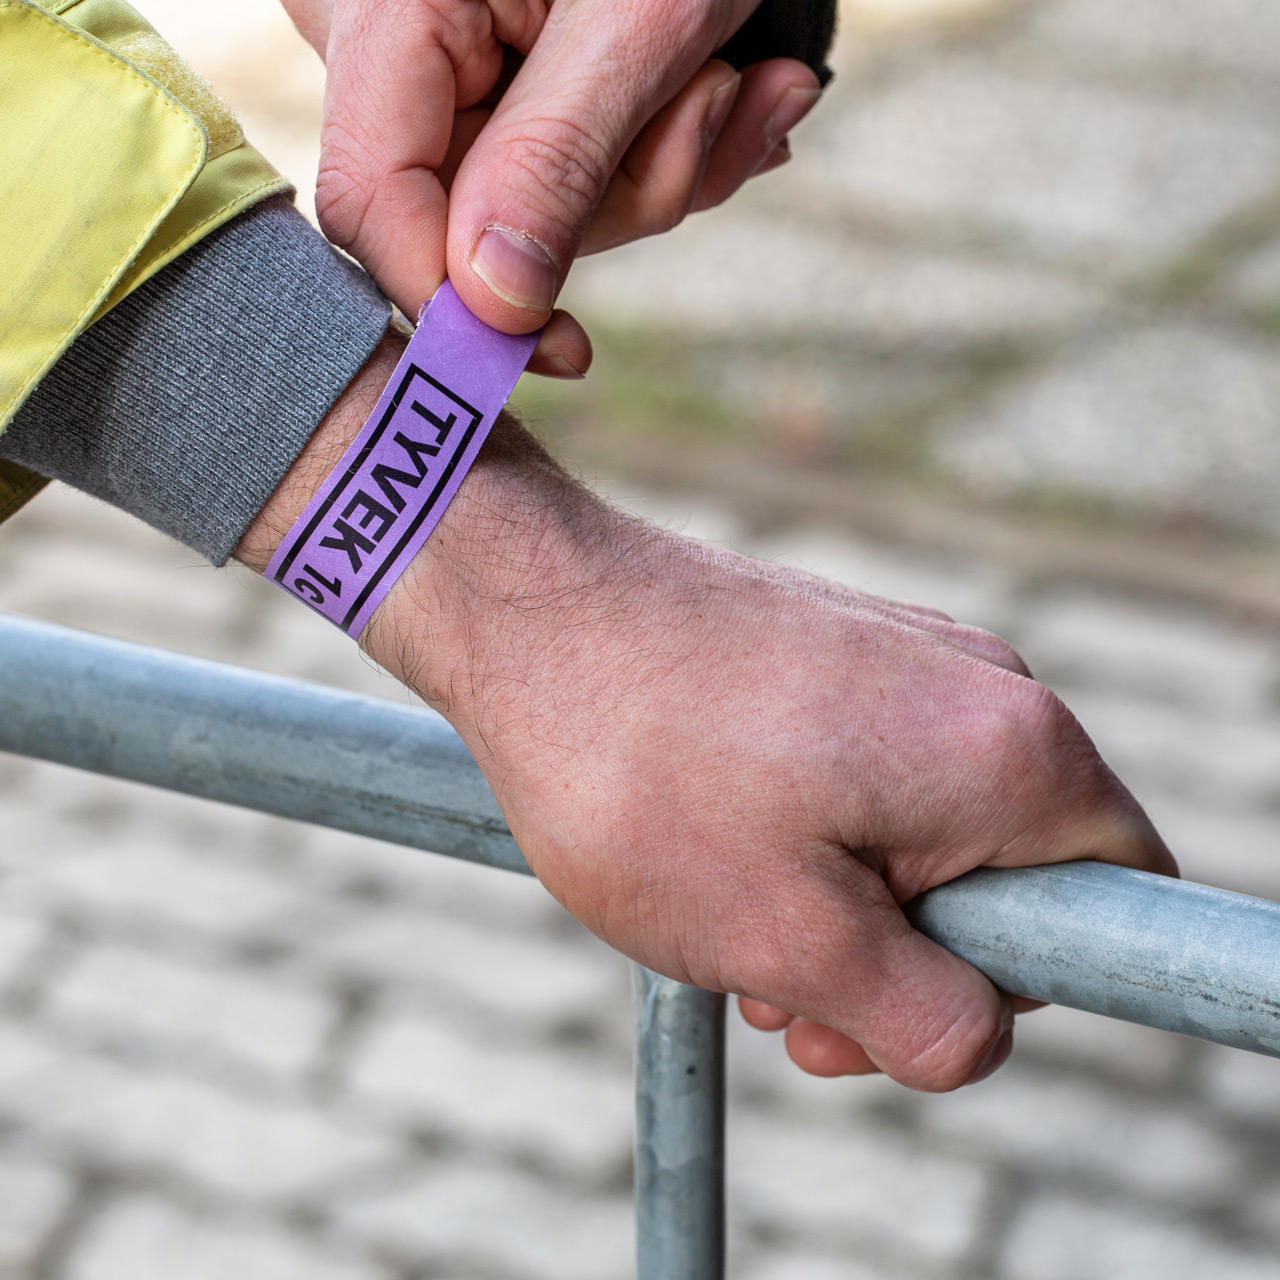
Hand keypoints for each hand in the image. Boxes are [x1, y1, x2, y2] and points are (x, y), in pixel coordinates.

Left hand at [237, 340, 1175, 1089]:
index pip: (1116, 899)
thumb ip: (924, 1016)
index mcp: (1010, 752)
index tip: (887, 993)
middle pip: (1011, 881)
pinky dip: (812, 848)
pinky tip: (714, 858)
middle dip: (904, 962)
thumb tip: (980, 1034)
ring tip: (722, 921)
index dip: (1019, 982)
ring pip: (926, 842)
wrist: (530, 611)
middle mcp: (984, 691)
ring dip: (842, 913)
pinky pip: (871, 786)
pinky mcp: (844, 660)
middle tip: (782, 991)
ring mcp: (910, 665)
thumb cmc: (640, 771)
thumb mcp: (786, 938)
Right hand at [279, 0, 821, 377]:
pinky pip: (569, 184)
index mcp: (388, 10)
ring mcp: (450, 80)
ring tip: (731, 81)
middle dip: (615, 198)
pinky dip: (662, 152)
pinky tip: (725, 86)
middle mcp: (393, 51)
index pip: (372, 201)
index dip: (459, 298)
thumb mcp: (637, 19)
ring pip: (533, 219)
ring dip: (662, 169)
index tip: (561, 352)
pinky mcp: (507, 102)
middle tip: (714, 103)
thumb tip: (493, 307)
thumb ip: (554, 158)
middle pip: (467, 224)